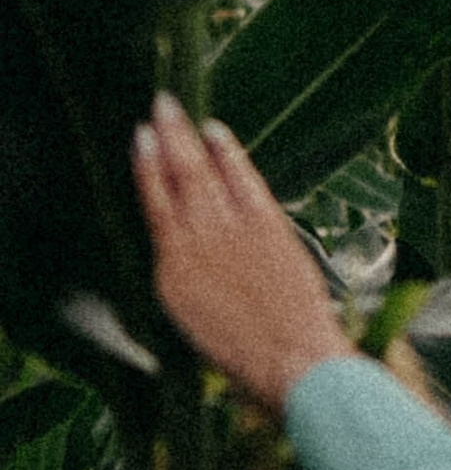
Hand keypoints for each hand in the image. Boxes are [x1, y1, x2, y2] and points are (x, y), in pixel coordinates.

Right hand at [131, 95, 355, 414]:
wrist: (291, 365)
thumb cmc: (248, 357)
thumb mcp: (197, 323)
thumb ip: (190, 280)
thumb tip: (188, 250)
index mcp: (169, 276)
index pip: (152, 208)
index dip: (145, 170)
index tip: (140, 140)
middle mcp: (192, 246)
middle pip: (173, 181)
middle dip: (165, 138)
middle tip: (157, 105)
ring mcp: (228, 234)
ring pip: (199, 173)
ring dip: (186, 136)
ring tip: (173, 106)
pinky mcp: (265, 228)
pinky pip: (241, 180)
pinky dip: (228, 153)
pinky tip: (217, 132)